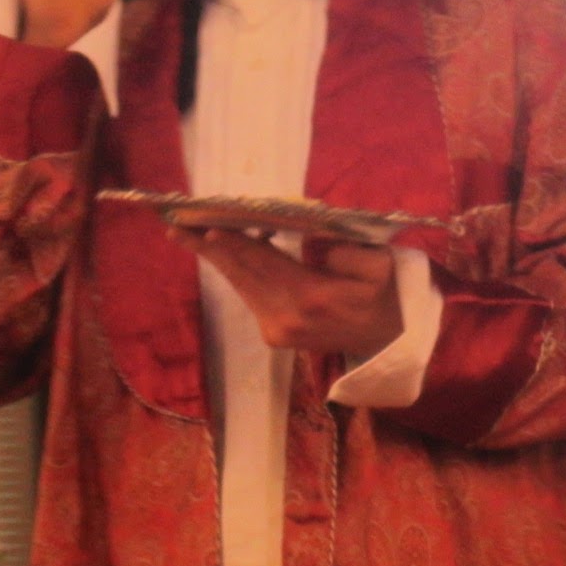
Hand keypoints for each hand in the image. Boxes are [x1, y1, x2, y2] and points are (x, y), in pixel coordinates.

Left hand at [172, 227, 402, 355]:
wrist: (390, 340)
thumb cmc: (385, 295)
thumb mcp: (379, 266)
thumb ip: (344, 252)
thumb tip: (309, 241)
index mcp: (312, 297)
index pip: (264, 262)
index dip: (234, 242)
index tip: (206, 225)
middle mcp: (285, 318)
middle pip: (241, 275)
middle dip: (208, 248)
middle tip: (176, 226)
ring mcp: (276, 332)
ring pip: (240, 286)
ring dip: (216, 259)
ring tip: (187, 234)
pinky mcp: (274, 336)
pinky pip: (249, 295)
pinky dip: (235, 271)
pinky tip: (222, 251)